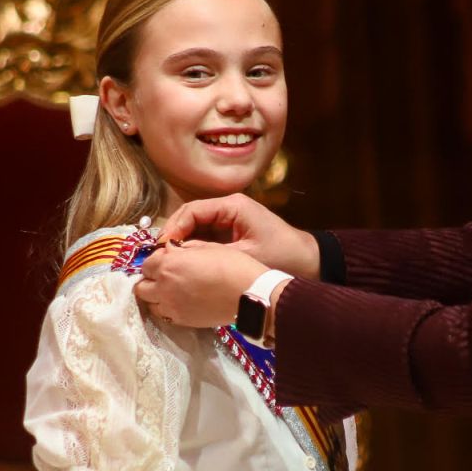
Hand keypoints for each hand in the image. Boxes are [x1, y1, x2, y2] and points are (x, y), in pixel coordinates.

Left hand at [135, 241, 265, 328]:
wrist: (248, 295)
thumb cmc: (232, 265)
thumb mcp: (207, 247)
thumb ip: (184, 249)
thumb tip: (173, 251)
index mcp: (168, 265)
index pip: (147, 263)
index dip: (157, 260)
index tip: (169, 259)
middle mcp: (163, 287)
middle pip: (141, 286)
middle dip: (150, 279)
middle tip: (166, 276)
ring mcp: (171, 307)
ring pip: (149, 303)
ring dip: (156, 296)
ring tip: (171, 291)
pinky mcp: (181, 321)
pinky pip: (164, 314)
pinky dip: (167, 308)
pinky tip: (180, 302)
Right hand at [157, 194, 319, 278]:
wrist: (310, 264)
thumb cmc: (283, 257)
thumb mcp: (245, 256)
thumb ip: (210, 253)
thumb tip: (177, 256)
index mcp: (232, 205)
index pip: (192, 210)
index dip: (173, 228)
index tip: (162, 249)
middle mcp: (228, 208)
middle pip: (190, 217)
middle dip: (174, 236)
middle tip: (161, 258)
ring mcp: (229, 221)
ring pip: (196, 229)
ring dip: (183, 244)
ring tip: (169, 263)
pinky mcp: (231, 234)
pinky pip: (206, 238)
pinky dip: (195, 250)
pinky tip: (186, 265)